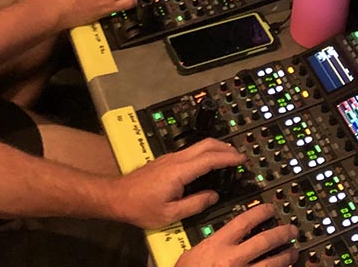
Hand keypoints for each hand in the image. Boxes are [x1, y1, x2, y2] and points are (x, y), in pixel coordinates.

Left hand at [115, 138, 248, 228]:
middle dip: (225, 147)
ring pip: (198, 146)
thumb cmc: (139, 206)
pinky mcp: (166, 161)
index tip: (240, 159)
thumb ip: (195, 204)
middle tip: (238, 155)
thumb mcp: (170, 214)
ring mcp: (170, 158)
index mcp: (179, 171)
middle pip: (206, 144)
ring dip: (215, 149)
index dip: (228, 157)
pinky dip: (204, 153)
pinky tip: (207, 163)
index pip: (210, 158)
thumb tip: (212, 197)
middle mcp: (176, 160)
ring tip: (226, 158)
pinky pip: (191, 151)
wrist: (117, 197)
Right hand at [177, 204, 297, 266]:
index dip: (261, 212)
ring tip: (294, 252)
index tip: (270, 209)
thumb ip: (208, 245)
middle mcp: (232, 260)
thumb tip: (218, 238)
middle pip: (265, 241)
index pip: (244, 221)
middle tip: (292, 230)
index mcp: (217, 245)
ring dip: (286, 256)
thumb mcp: (191, 256)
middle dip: (282, 233)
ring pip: (272, 264)